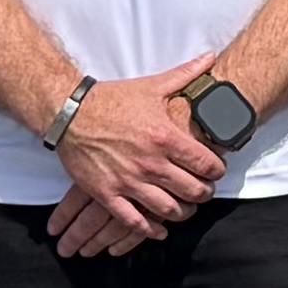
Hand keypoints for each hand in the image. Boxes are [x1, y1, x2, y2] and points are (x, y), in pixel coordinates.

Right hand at [48, 55, 227, 258]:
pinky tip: (159, 229)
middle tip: (204, 191)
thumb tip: (210, 58)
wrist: (70, 113)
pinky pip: (134, 221)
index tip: (216, 171)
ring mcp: (129, 181)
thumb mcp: (152, 86)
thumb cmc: (112, 100)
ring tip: (186, 209)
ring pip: (168, 210)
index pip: (206, 163)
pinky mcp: (108, 194)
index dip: (217, 170)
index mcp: (165, 137)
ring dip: (183, 213)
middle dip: (204, 193)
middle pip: (193, 191)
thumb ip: (186, 75)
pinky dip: (150, 229)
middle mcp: (151, 163)